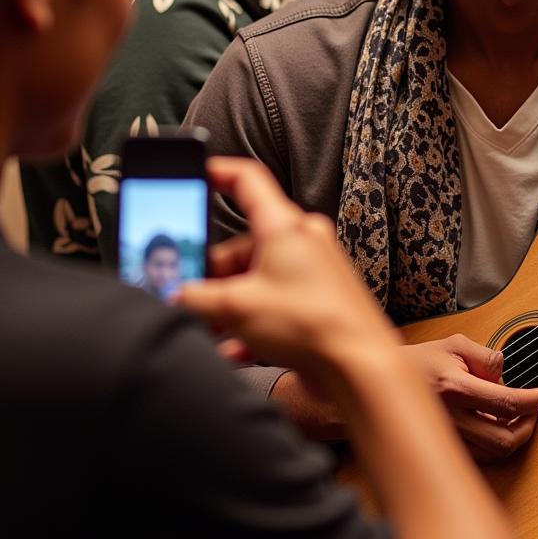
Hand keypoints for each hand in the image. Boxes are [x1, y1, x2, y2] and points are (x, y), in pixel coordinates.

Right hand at [179, 157, 400, 398]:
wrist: (359, 366)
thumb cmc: (310, 324)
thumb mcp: (236, 308)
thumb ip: (196, 298)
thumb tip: (176, 296)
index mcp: (284, 226)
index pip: (248, 180)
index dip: (218, 172)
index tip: (193, 174)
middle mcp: (301, 241)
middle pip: (242, 245)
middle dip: (212, 276)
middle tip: (187, 300)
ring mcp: (311, 270)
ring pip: (254, 278)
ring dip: (228, 307)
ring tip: (210, 333)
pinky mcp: (316, 300)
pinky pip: (272, 303)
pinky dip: (250, 324)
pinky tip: (234, 352)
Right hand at [405, 335, 537, 461]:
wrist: (387, 382)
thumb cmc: (424, 360)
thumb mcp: (456, 344)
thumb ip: (486, 358)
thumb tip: (506, 377)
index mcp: (455, 387)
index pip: (505, 402)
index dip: (531, 401)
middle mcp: (451, 418)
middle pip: (503, 439)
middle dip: (527, 427)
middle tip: (534, 411)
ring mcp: (447, 437)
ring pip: (493, 453)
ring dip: (513, 437)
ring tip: (518, 417)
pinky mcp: (445, 447)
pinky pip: (479, 457)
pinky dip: (495, 444)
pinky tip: (497, 425)